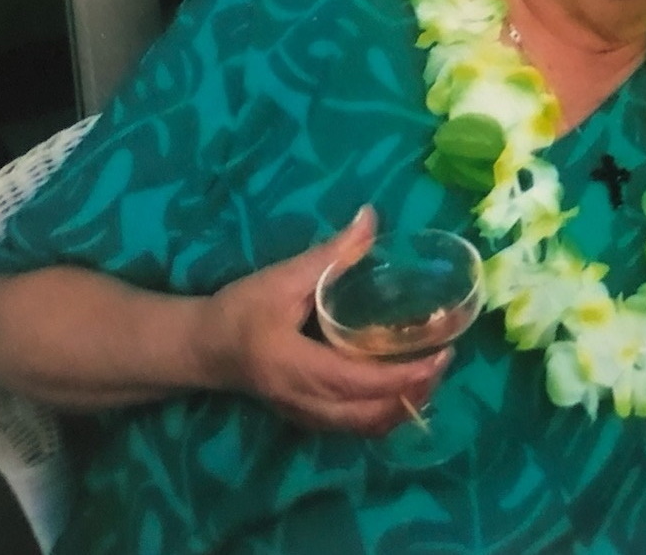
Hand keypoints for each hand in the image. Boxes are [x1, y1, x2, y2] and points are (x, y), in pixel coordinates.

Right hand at [196, 206, 451, 435]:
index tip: (441, 354)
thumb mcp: (282, 277)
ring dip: (403, 406)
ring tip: (431, 373)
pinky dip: (385, 412)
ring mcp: (305, 415)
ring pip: (365, 427)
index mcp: (296, 367)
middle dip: (414, 393)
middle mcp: (304, 400)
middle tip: (444, 359)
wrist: (200, 347)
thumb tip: (371, 218)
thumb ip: (331, 254)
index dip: (403, 374)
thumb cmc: (239, 309)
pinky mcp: (307, 417)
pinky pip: (355, 426)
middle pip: (370, 415)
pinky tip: (404, 388)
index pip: (358, 382)